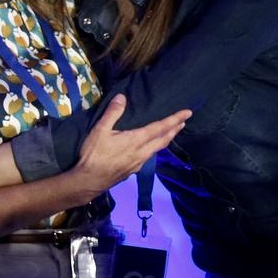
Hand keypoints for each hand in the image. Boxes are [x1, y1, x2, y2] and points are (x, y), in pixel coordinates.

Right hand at [66, 95, 190, 194]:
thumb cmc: (94, 155)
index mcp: (136, 140)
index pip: (160, 127)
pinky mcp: (132, 171)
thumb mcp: (99, 131)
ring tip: (170, 134)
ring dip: (165, 140)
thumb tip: (122, 97)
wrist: (89, 181)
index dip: (174, 119)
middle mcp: (142, 152)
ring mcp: (138, 163)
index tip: (188, 113)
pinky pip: (148, 157)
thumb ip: (112, 113)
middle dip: (174, 130)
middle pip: (163, 140)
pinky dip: (154, 149)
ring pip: (157, 150)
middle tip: (184, 122)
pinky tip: (149, 150)